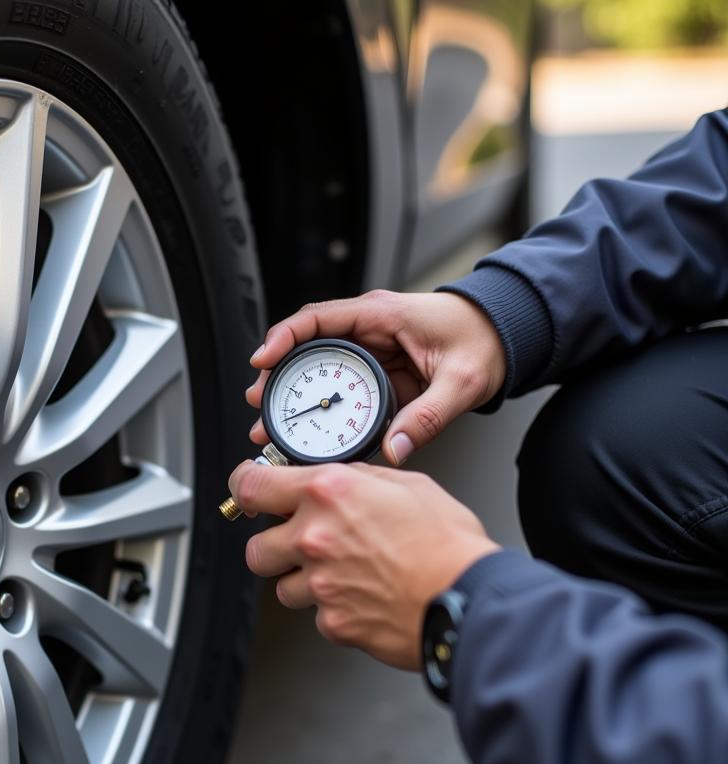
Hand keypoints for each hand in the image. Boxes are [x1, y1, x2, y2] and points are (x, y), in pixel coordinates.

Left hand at [228, 460, 499, 669]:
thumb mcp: (408, 485)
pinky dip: (333, 609)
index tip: (250, 488)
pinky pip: (316, 616)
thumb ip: (360, 480)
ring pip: (283, 588)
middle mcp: (314, 538)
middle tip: (301, 544)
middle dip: (274, 547)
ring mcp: (320, 584)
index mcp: (328, 494)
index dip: (245, 485)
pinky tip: (363, 597)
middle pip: (256, 548)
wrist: (468, 599)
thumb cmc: (448, 544)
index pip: (251, 485)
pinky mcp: (332, 622)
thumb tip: (341, 479)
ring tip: (343, 574)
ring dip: (304, 581)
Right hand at [246, 290, 505, 464]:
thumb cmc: (483, 339)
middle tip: (259, 405)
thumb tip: (396, 447)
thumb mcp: (461, 381)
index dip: (284, 338)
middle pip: (306, 347)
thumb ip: (428, 416)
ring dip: (292, 393)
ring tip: (271, 423)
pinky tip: (305, 428)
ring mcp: (369, 349)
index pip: (318, 319)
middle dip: (277, 376)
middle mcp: (368, 329)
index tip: (263, 360)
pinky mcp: (375, 371)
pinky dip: (317, 404)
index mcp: (381, 316)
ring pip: (316, 368)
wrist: (505, 334)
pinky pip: (336, 385)